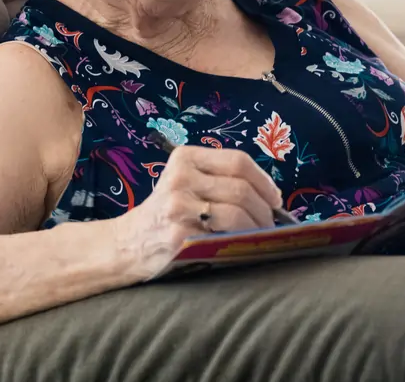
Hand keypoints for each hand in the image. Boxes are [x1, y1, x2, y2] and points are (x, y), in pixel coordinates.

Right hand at [118, 145, 281, 278]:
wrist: (129, 243)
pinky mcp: (179, 235)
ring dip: (256, 229)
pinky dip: (240, 243)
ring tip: (260, 237)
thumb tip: (272, 197)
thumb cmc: (168, 212)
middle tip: (271, 225)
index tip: (276, 199)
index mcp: (185, 157)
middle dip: (264, 210)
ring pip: (236, 214)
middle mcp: (180, 177)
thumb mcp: (186, 182)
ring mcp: (178, 206)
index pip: (238, 161)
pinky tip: (242, 247)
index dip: (264, 181)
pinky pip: (223, 237)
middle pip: (241, 189)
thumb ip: (220, 179)